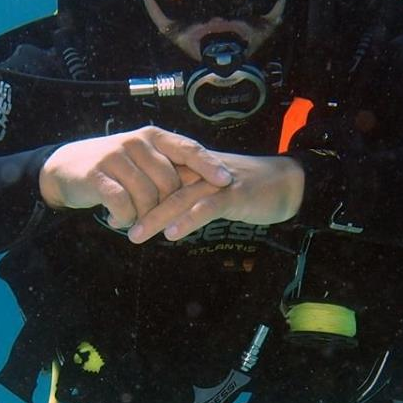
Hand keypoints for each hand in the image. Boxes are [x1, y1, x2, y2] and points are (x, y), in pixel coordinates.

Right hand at [39, 126, 232, 227]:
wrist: (65, 168)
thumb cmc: (113, 168)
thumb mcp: (143, 159)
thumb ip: (169, 166)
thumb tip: (205, 186)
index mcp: (153, 137)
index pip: (188, 148)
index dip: (209, 165)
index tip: (227, 181)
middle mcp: (136, 142)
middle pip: (169, 182)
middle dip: (167, 207)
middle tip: (156, 219)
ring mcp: (116, 157)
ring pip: (147, 196)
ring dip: (143, 216)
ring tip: (133, 220)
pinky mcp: (97, 175)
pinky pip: (123, 205)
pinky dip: (124, 218)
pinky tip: (118, 220)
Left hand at [127, 152, 304, 243]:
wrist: (288, 182)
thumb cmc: (251, 188)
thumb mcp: (214, 190)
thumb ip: (190, 197)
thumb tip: (165, 215)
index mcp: (194, 167)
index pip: (158, 178)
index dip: (136, 195)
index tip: (115, 212)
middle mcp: (202, 171)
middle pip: (162, 187)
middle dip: (138, 207)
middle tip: (115, 224)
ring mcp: (218, 182)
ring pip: (180, 197)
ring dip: (156, 217)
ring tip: (136, 234)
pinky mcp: (235, 194)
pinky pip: (208, 207)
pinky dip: (189, 220)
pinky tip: (173, 234)